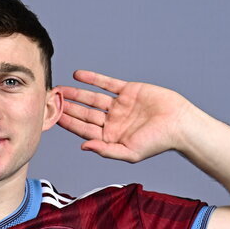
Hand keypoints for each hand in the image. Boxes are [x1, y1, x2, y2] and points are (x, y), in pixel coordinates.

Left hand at [57, 71, 193, 162]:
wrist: (179, 124)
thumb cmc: (157, 143)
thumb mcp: (129, 153)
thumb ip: (105, 150)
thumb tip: (83, 147)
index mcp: (110, 138)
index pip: (83, 130)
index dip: (68, 123)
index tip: (53, 117)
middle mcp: (112, 122)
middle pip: (84, 113)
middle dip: (68, 107)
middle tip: (51, 100)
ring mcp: (119, 106)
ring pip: (92, 98)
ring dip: (77, 93)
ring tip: (61, 89)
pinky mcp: (128, 91)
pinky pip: (107, 84)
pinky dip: (93, 79)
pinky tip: (78, 75)